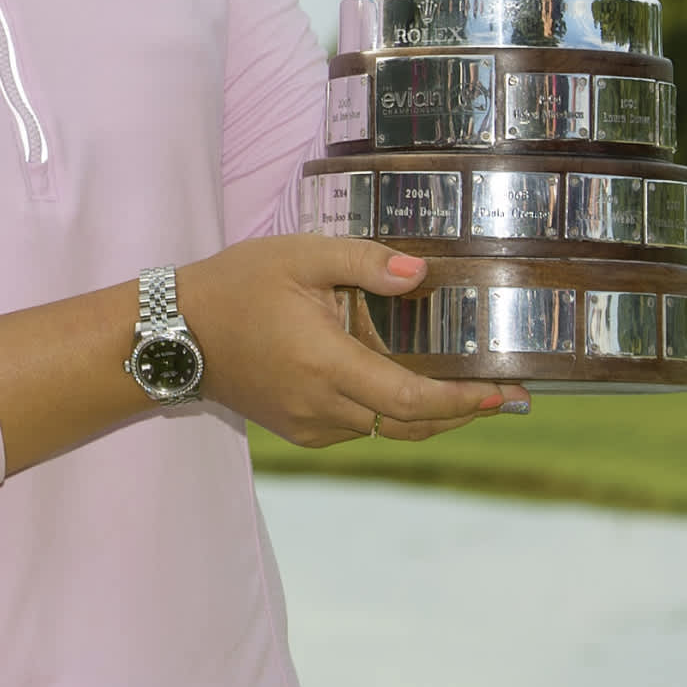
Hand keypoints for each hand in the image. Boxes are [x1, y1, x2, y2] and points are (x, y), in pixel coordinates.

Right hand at [177, 235, 525, 445]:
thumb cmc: (238, 284)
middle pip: (407, 423)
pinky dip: (389, 411)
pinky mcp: (299, 430)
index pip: (407, 399)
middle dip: (461, 413)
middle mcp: (320, 406)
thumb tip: (421, 274)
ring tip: (468, 388)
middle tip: (508, 396)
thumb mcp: (300, 255)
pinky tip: (406, 384)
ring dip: (426, 412)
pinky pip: (358, 426)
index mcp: (323, 363)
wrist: (178, 332)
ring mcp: (309, 425)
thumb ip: (364, 262)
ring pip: (384, 428)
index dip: (461, 402)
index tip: (502, 393)